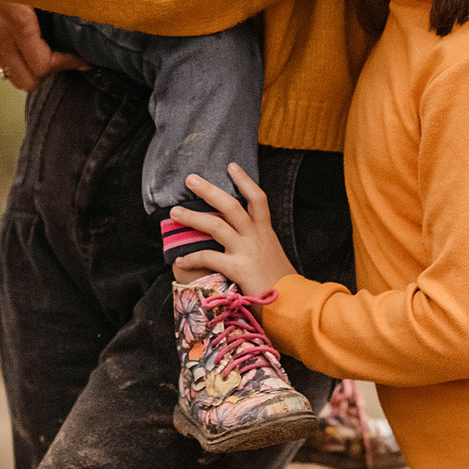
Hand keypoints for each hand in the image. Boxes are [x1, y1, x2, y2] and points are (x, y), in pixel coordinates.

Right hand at [0, 0, 82, 91]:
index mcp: (17, 23)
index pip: (43, 65)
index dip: (67, 64)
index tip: (82, 57)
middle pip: (27, 81)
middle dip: (48, 73)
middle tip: (64, 56)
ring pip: (11, 72)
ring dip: (31, 66)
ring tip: (47, 49)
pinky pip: (0, 55)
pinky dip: (16, 54)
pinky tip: (25, 36)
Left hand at [169, 165, 297, 296]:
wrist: (294, 303)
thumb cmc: (284, 284)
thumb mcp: (273, 256)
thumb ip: (259, 245)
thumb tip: (243, 242)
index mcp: (265, 232)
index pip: (257, 198)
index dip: (244, 180)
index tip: (231, 166)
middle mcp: (256, 236)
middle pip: (231, 205)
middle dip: (209, 190)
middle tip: (190, 179)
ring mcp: (246, 250)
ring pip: (216, 226)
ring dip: (193, 217)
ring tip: (175, 212)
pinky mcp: (237, 267)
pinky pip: (209, 257)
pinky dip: (192, 258)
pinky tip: (180, 260)